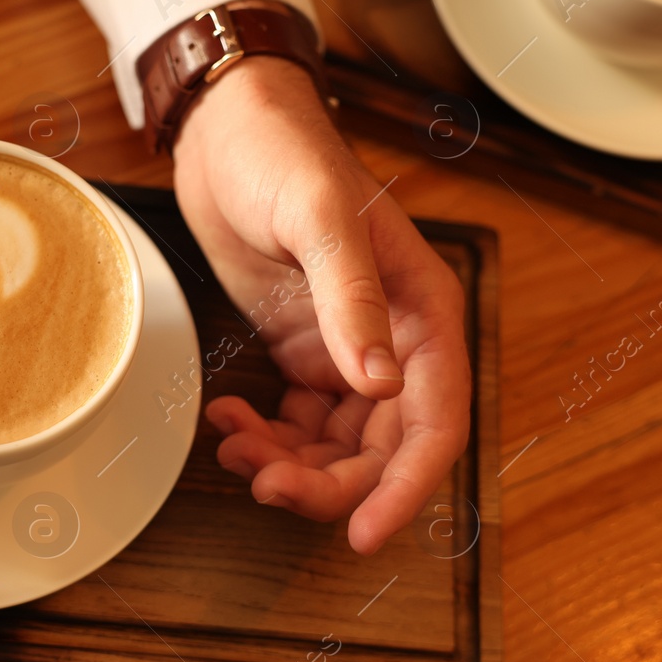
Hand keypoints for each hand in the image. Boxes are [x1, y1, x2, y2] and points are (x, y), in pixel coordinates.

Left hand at [171, 57, 471, 554]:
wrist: (226, 127)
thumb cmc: (282, 153)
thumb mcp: (318, 219)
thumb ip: (350, 300)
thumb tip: (379, 384)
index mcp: (423, 313)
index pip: (435, 422)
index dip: (405, 487)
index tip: (365, 534)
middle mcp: (395, 342)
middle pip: (382, 450)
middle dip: (328, 484)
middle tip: (265, 487)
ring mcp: (348, 350)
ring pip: (336, 448)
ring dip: (289, 466)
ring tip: (236, 449)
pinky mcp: (302, 350)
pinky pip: (298, 424)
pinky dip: (265, 438)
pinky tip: (228, 422)